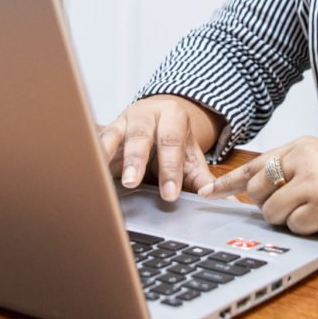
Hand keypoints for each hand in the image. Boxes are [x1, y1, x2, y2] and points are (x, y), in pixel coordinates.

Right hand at [98, 95, 223, 201]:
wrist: (157, 117)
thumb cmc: (173, 142)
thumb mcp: (190, 158)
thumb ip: (204, 181)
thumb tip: (232, 204)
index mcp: (172, 116)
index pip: (172, 143)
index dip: (171, 169)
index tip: (169, 195)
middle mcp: (146, 114)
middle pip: (141, 135)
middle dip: (137, 159)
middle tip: (134, 182)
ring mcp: (122, 120)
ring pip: (114, 135)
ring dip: (109, 155)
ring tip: (104, 176)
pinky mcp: (104, 130)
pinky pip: (95, 141)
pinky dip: (91, 154)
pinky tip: (86, 170)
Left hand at [198, 137, 317, 246]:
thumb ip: (294, 173)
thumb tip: (258, 192)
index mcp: (303, 146)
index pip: (255, 165)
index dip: (230, 183)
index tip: (209, 194)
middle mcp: (305, 158)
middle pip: (260, 193)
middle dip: (273, 209)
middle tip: (302, 209)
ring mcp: (315, 179)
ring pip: (274, 213)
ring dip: (293, 222)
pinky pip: (297, 227)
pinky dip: (311, 230)